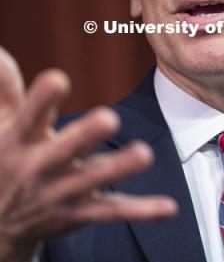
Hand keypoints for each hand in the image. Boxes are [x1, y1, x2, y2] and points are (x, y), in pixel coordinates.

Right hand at [0, 47, 176, 261]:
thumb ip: (5, 86)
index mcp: (19, 140)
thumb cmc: (5, 157)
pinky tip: (168, 208)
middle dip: (84, 136)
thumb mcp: (0, 122)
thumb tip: (0, 50)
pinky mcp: (81, 211)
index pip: (29, 117)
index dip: (41, 100)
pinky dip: (141, 210)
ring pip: (93, 180)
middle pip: (63, 151)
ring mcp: (61, 192)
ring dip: (119, 168)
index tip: (57, 80)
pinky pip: (112, 211)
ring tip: (144, 155)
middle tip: (109, 118)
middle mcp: (40, 167)